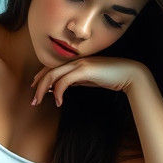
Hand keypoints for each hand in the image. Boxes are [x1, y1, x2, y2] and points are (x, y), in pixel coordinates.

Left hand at [30, 57, 144, 106]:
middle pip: (48, 71)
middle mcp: (75, 60)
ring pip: (52, 75)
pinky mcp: (85, 70)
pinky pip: (64, 81)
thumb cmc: (109, 77)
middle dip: (37, 86)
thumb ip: (73, 81)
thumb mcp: (87, 79)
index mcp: (75, 61)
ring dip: (42, 90)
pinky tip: (59, 102)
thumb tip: (58, 87)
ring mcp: (79, 64)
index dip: (40, 77)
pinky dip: (58, 91)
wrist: (129, 73)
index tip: (35, 90)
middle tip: (33, 101)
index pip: (51, 67)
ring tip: (39, 102)